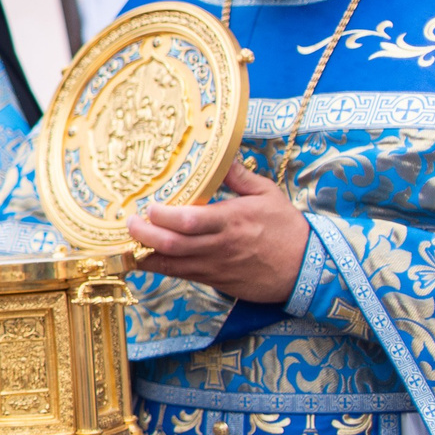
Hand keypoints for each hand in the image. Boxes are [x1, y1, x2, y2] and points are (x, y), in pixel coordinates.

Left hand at [126, 162, 306, 303]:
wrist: (308, 268)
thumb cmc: (287, 227)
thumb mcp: (267, 193)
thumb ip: (237, 175)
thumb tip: (220, 154)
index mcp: (231, 220)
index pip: (189, 221)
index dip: (162, 216)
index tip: (149, 207)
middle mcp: (219, 245)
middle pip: (172, 245)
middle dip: (144, 236)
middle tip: (129, 224)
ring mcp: (215, 266)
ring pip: (171, 265)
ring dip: (145, 255)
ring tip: (126, 243)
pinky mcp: (214, 281)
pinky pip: (181, 276)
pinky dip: (160, 269)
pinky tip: (144, 259)